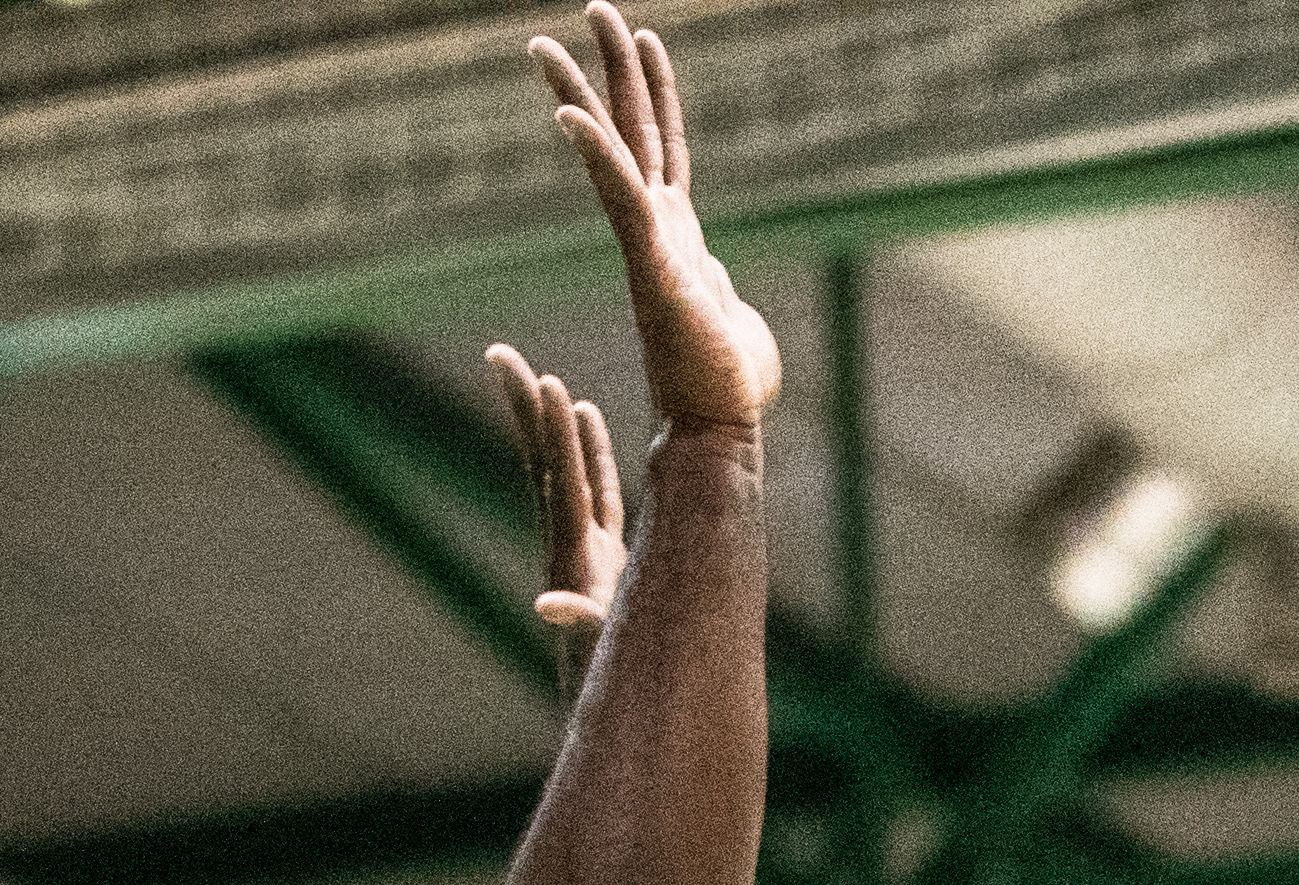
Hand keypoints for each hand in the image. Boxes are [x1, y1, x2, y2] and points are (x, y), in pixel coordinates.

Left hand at [488, 342, 625, 695]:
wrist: (606, 717)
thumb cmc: (608, 685)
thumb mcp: (598, 649)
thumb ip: (577, 623)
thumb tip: (547, 606)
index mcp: (571, 556)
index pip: (559, 481)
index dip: (555, 433)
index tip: (546, 381)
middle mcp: (568, 546)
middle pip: (544, 464)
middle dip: (525, 410)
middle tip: (498, 354)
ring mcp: (582, 552)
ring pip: (566, 474)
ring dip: (558, 426)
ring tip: (547, 379)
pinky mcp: (602, 561)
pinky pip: (595, 494)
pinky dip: (592, 456)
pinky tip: (591, 419)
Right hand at [530, 7, 777, 436]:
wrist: (718, 429)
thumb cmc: (729, 390)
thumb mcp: (738, 325)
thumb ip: (726, 301)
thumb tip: (727, 308)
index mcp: (677, 233)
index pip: (662, 147)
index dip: (655, 93)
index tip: (644, 41)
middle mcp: (658, 227)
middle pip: (632, 128)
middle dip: (612, 67)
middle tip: (591, 7)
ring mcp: (651, 242)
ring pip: (619, 149)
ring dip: (593, 90)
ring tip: (560, 36)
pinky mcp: (653, 265)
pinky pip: (621, 198)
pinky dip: (597, 158)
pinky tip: (570, 119)